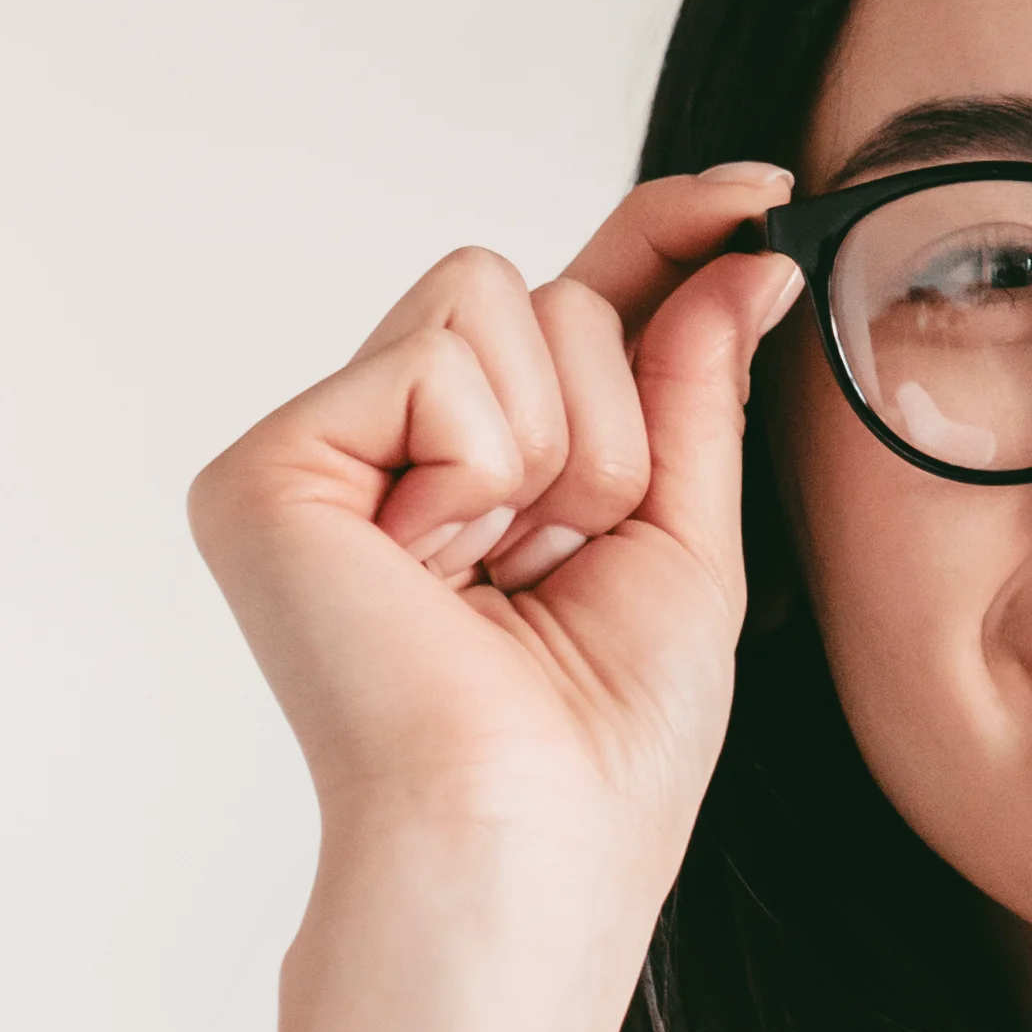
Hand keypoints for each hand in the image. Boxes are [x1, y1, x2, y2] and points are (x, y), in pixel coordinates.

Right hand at [189, 163, 804, 961]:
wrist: (528, 843)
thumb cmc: (604, 744)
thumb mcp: (686, 536)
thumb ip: (695, 382)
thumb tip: (743, 250)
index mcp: (484, 463)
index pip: (580, 299)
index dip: (666, 229)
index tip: (764, 187)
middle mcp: (392, 442)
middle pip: (550, 291)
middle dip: (614, 424)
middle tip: (565, 557)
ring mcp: (322, 449)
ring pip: (499, 301)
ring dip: (561, 447)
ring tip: (506, 570)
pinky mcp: (267, 466)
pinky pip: (436, 358)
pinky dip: (484, 464)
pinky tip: (441, 566)